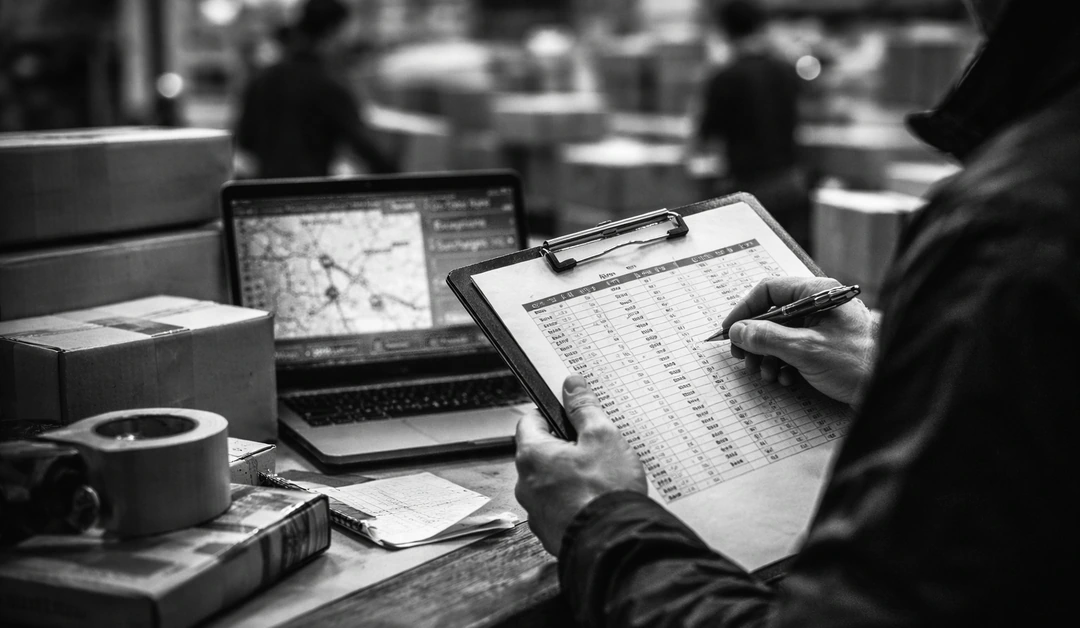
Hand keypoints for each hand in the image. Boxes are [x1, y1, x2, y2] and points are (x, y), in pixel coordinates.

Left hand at [514, 374, 646, 555]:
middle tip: (592, 447)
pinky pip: (558, 508)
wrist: (615, 543)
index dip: (550, 414)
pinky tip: (596, 501)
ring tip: (599, 477)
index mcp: (532, 455)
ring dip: (567, 477)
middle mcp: (525, 484)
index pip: (529, 422)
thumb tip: (571, 385)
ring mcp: (536, 511)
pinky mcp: (549, 532)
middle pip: (540, 454)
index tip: (568, 414)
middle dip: (563, 448)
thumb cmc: (606, 491)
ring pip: (549, 483)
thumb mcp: (602, 437)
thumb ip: (584, 409)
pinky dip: (572, 502)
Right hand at [722, 277, 877, 405]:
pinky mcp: (827, 347)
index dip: (744, 310)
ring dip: (767, 356)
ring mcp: (824, 327)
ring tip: (766, 375)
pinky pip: (794, 350)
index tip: (730, 332)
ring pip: (781, 335)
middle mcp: (819, 305)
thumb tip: (738, 332)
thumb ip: (767, 338)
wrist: (893, 387)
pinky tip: (786, 380)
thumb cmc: (861, 362)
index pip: (768, 290)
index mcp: (817, 293)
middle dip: (755, 340)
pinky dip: (784, 365)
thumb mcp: (806, 350)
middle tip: (745, 359)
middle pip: (772, 315)